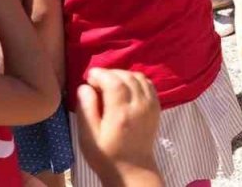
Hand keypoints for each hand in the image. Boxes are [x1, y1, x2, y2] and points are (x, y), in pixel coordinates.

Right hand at [75, 68, 160, 185]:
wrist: (132, 168)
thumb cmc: (106, 155)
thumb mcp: (88, 136)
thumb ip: (86, 109)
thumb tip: (84, 87)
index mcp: (121, 113)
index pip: (114, 81)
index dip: (101, 74)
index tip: (89, 76)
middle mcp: (140, 105)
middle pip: (127, 76)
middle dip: (110, 73)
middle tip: (96, 81)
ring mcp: (151, 105)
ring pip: (139, 77)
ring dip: (123, 75)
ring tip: (109, 83)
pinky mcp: (156, 107)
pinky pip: (148, 84)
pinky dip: (135, 80)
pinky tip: (125, 87)